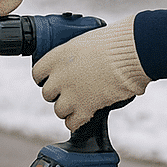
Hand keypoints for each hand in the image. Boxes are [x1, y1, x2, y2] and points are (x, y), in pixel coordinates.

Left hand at [33, 16, 150, 130]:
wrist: (129, 54)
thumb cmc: (113, 43)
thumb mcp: (84, 42)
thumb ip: (74, 55)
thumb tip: (78, 61)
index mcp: (57, 57)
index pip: (37, 73)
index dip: (44, 79)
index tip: (53, 80)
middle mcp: (59, 77)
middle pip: (47, 94)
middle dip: (58, 94)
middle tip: (70, 91)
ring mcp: (71, 94)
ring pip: (58, 110)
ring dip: (67, 109)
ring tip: (79, 104)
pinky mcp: (85, 108)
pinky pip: (72, 123)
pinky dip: (76, 122)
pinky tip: (84, 115)